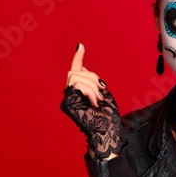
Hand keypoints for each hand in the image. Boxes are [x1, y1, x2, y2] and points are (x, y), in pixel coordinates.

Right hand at [60, 43, 123, 159]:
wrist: (108, 131)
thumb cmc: (107, 117)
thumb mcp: (101, 93)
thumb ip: (91, 82)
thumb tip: (82, 69)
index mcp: (80, 91)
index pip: (77, 70)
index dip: (78, 57)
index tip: (80, 45)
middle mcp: (71, 94)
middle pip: (77, 71)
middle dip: (92, 77)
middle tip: (102, 90)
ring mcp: (68, 99)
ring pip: (77, 76)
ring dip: (92, 85)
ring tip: (98, 99)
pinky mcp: (67, 102)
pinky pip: (78, 84)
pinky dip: (89, 91)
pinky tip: (94, 102)